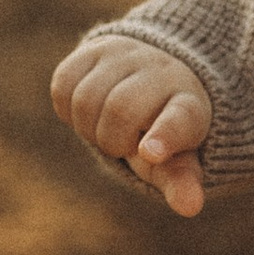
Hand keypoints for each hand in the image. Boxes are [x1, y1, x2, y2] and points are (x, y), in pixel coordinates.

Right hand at [51, 36, 211, 216]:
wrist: (151, 73)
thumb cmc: (162, 131)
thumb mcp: (173, 158)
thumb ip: (178, 181)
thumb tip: (189, 208)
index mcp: (189, 106)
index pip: (179, 119)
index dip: (164, 135)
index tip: (150, 153)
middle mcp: (161, 72)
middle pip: (120, 110)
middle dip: (111, 140)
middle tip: (123, 143)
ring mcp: (129, 54)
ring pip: (86, 98)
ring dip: (88, 126)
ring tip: (106, 126)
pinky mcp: (94, 46)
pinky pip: (64, 85)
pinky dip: (68, 109)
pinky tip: (89, 109)